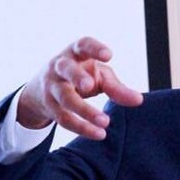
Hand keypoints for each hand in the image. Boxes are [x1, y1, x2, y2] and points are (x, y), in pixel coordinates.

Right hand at [16, 36, 142, 139]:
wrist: (41, 89)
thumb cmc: (79, 76)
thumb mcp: (98, 76)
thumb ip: (117, 87)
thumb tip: (138, 100)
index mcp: (74, 53)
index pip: (82, 45)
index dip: (94, 48)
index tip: (108, 55)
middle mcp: (59, 67)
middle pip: (66, 69)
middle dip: (77, 77)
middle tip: (90, 86)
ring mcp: (52, 87)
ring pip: (65, 98)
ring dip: (85, 111)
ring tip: (105, 121)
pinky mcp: (50, 107)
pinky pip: (64, 119)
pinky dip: (82, 128)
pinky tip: (99, 134)